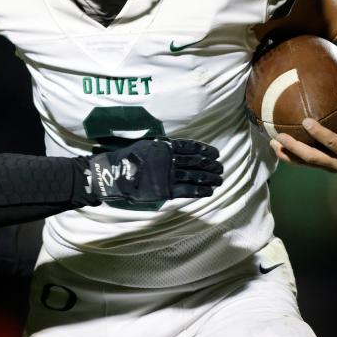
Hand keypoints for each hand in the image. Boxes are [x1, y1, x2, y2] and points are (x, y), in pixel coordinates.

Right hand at [87, 138, 222, 202]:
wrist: (115, 175)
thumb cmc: (129, 158)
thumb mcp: (146, 145)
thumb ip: (163, 147)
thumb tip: (177, 148)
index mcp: (165, 147)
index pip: (190, 147)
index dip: (204, 150)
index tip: (215, 153)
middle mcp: (170, 160)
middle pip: (196, 161)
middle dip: (211, 165)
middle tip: (221, 167)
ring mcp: (168, 175)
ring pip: (195, 176)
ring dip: (209, 178)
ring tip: (219, 179)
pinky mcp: (166, 190)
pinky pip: (188, 190)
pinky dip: (200, 191)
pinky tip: (210, 191)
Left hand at [269, 85, 336, 171]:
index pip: (332, 142)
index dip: (319, 134)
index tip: (306, 121)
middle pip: (314, 158)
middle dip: (295, 148)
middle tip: (280, 136)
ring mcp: (330, 166)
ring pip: (306, 163)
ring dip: (288, 155)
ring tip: (272, 143)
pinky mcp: (323, 165)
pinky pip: (304, 163)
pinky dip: (290, 156)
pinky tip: (277, 146)